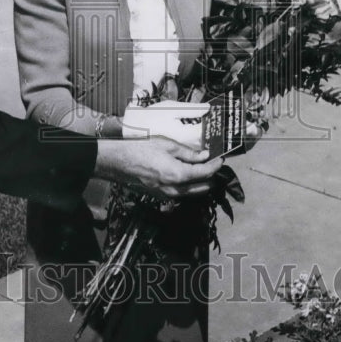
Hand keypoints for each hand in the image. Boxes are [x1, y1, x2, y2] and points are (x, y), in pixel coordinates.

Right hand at [94, 136, 223, 199]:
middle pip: (203, 187)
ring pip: (193, 193)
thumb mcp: (167, 145)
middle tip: (213, 163)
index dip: (216, 165)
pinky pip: (182, 194)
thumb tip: (204, 156)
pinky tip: (188, 176)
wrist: (119, 162)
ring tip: (204, 169)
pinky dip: (190, 187)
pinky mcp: (161, 196)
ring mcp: (168, 195)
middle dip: (212, 176)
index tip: (221, 158)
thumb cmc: (141, 149)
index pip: (205, 173)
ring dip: (202, 183)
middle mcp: (176, 189)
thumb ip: (188, 153)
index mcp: (179, 175)